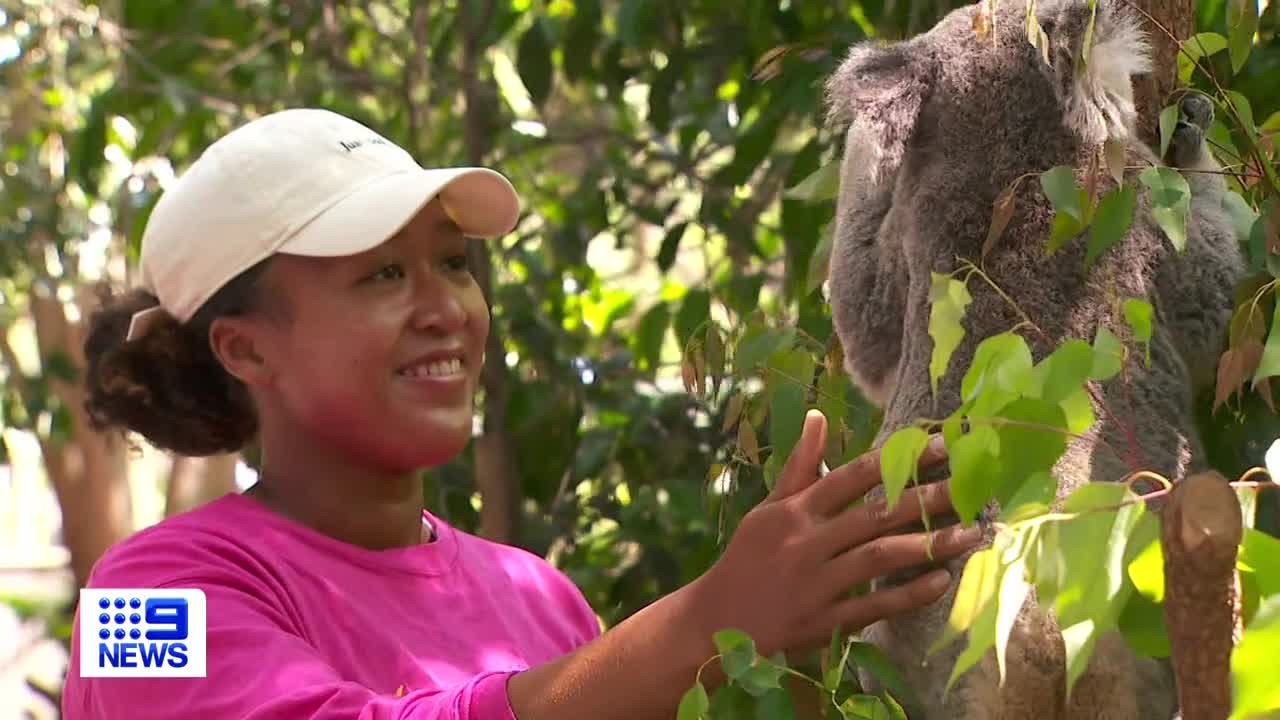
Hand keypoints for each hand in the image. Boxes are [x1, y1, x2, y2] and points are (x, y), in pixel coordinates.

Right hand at [687, 409, 980, 658]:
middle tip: (971, 486)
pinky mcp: (824, 621)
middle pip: (874, 513)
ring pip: (879, 557)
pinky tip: (941, 582)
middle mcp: (806, 542)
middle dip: (925, 497)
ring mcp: (816, 583)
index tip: (939, 444)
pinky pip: (874, 605)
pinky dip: (908, 595)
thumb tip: (818, 416)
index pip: (851, 476)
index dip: (896, 459)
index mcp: (794, 511)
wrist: (715, 622)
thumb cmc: (748, 560)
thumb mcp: (768, 509)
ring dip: (928, 544)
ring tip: (971, 534)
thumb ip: (801, 466)